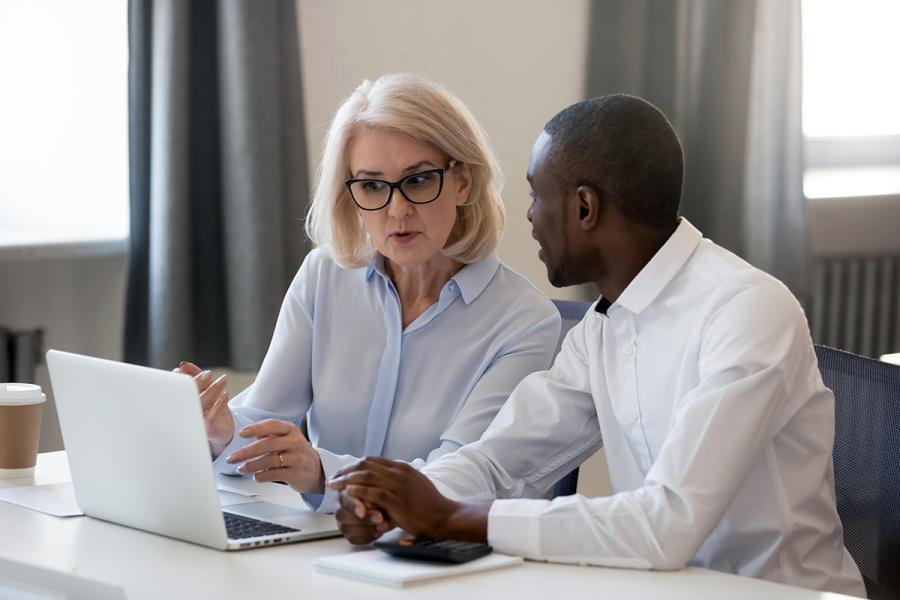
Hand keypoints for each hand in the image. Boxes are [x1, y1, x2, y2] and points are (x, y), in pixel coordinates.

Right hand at [175, 361, 233, 456]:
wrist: (223, 429)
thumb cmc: (210, 407)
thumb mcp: (205, 388)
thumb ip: (195, 375)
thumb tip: (184, 364)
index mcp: (180, 405)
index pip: (174, 391)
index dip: (176, 380)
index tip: (181, 369)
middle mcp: (185, 415)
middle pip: (187, 397)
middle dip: (196, 383)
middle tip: (207, 374)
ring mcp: (195, 423)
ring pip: (200, 405)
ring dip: (212, 391)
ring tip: (222, 380)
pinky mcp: (207, 430)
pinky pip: (212, 416)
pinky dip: (219, 404)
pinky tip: (225, 395)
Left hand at [226, 419, 324, 493]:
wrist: (317, 470)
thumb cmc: (295, 453)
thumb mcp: (285, 439)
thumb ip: (268, 436)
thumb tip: (247, 434)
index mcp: (291, 430)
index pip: (272, 425)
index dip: (256, 428)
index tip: (242, 433)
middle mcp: (295, 442)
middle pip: (268, 444)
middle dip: (247, 451)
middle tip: (232, 458)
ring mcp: (297, 458)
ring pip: (270, 460)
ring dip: (251, 465)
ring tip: (241, 469)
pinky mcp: (296, 474)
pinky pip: (274, 474)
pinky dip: (262, 475)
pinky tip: (256, 476)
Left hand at [329, 457, 488, 540]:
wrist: (444, 515)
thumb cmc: (430, 503)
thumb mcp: (415, 482)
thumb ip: (400, 477)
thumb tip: (386, 476)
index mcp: (403, 468)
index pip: (373, 460)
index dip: (354, 466)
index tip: (343, 472)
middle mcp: (400, 473)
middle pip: (366, 465)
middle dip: (346, 471)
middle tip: (334, 478)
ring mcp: (399, 486)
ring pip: (367, 476)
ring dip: (347, 480)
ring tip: (335, 485)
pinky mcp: (398, 501)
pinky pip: (374, 492)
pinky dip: (359, 491)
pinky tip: (349, 493)